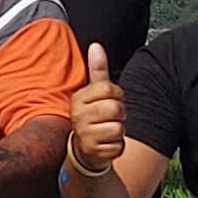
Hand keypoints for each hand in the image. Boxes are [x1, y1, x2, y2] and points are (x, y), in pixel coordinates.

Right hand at [66, 44, 124, 174]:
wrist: (85, 150)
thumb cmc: (93, 117)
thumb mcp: (94, 94)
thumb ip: (97, 70)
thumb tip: (96, 46)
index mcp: (78, 98)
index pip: (108, 88)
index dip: (117, 95)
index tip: (110, 100)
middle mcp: (77, 115)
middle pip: (115, 108)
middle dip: (119, 114)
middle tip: (110, 118)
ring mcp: (84, 134)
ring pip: (118, 128)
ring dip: (119, 132)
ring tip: (108, 131)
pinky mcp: (93, 151)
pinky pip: (118, 146)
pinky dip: (117, 146)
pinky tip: (107, 144)